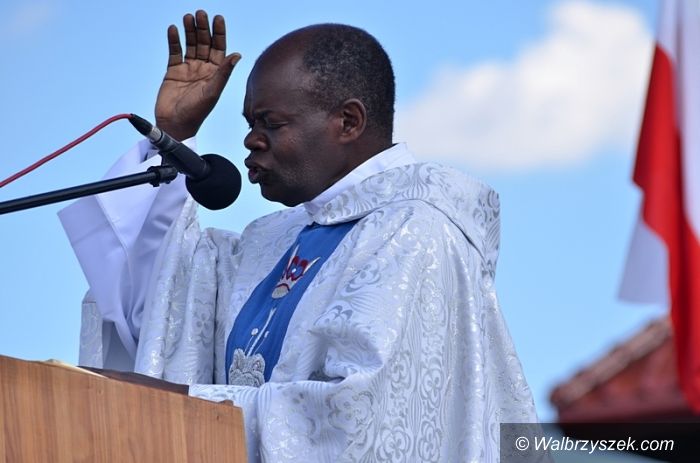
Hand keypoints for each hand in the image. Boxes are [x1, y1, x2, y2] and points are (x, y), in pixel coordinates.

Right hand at [154, 10, 240, 140]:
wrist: (174, 124)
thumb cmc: (196, 113)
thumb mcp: (212, 92)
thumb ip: (223, 73)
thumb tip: (237, 55)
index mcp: (216, 74)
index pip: (219, 49)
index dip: (219, 33)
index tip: (218, 18)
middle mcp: (203, 69)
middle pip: (204, 43)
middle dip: (203, 28)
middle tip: (201, 13)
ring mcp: (188, 69)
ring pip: (190, 45)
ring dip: (189, 31)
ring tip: (188, 17)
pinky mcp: (173, 71)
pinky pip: (174, 52)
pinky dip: (174, 40)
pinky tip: (174, 29)